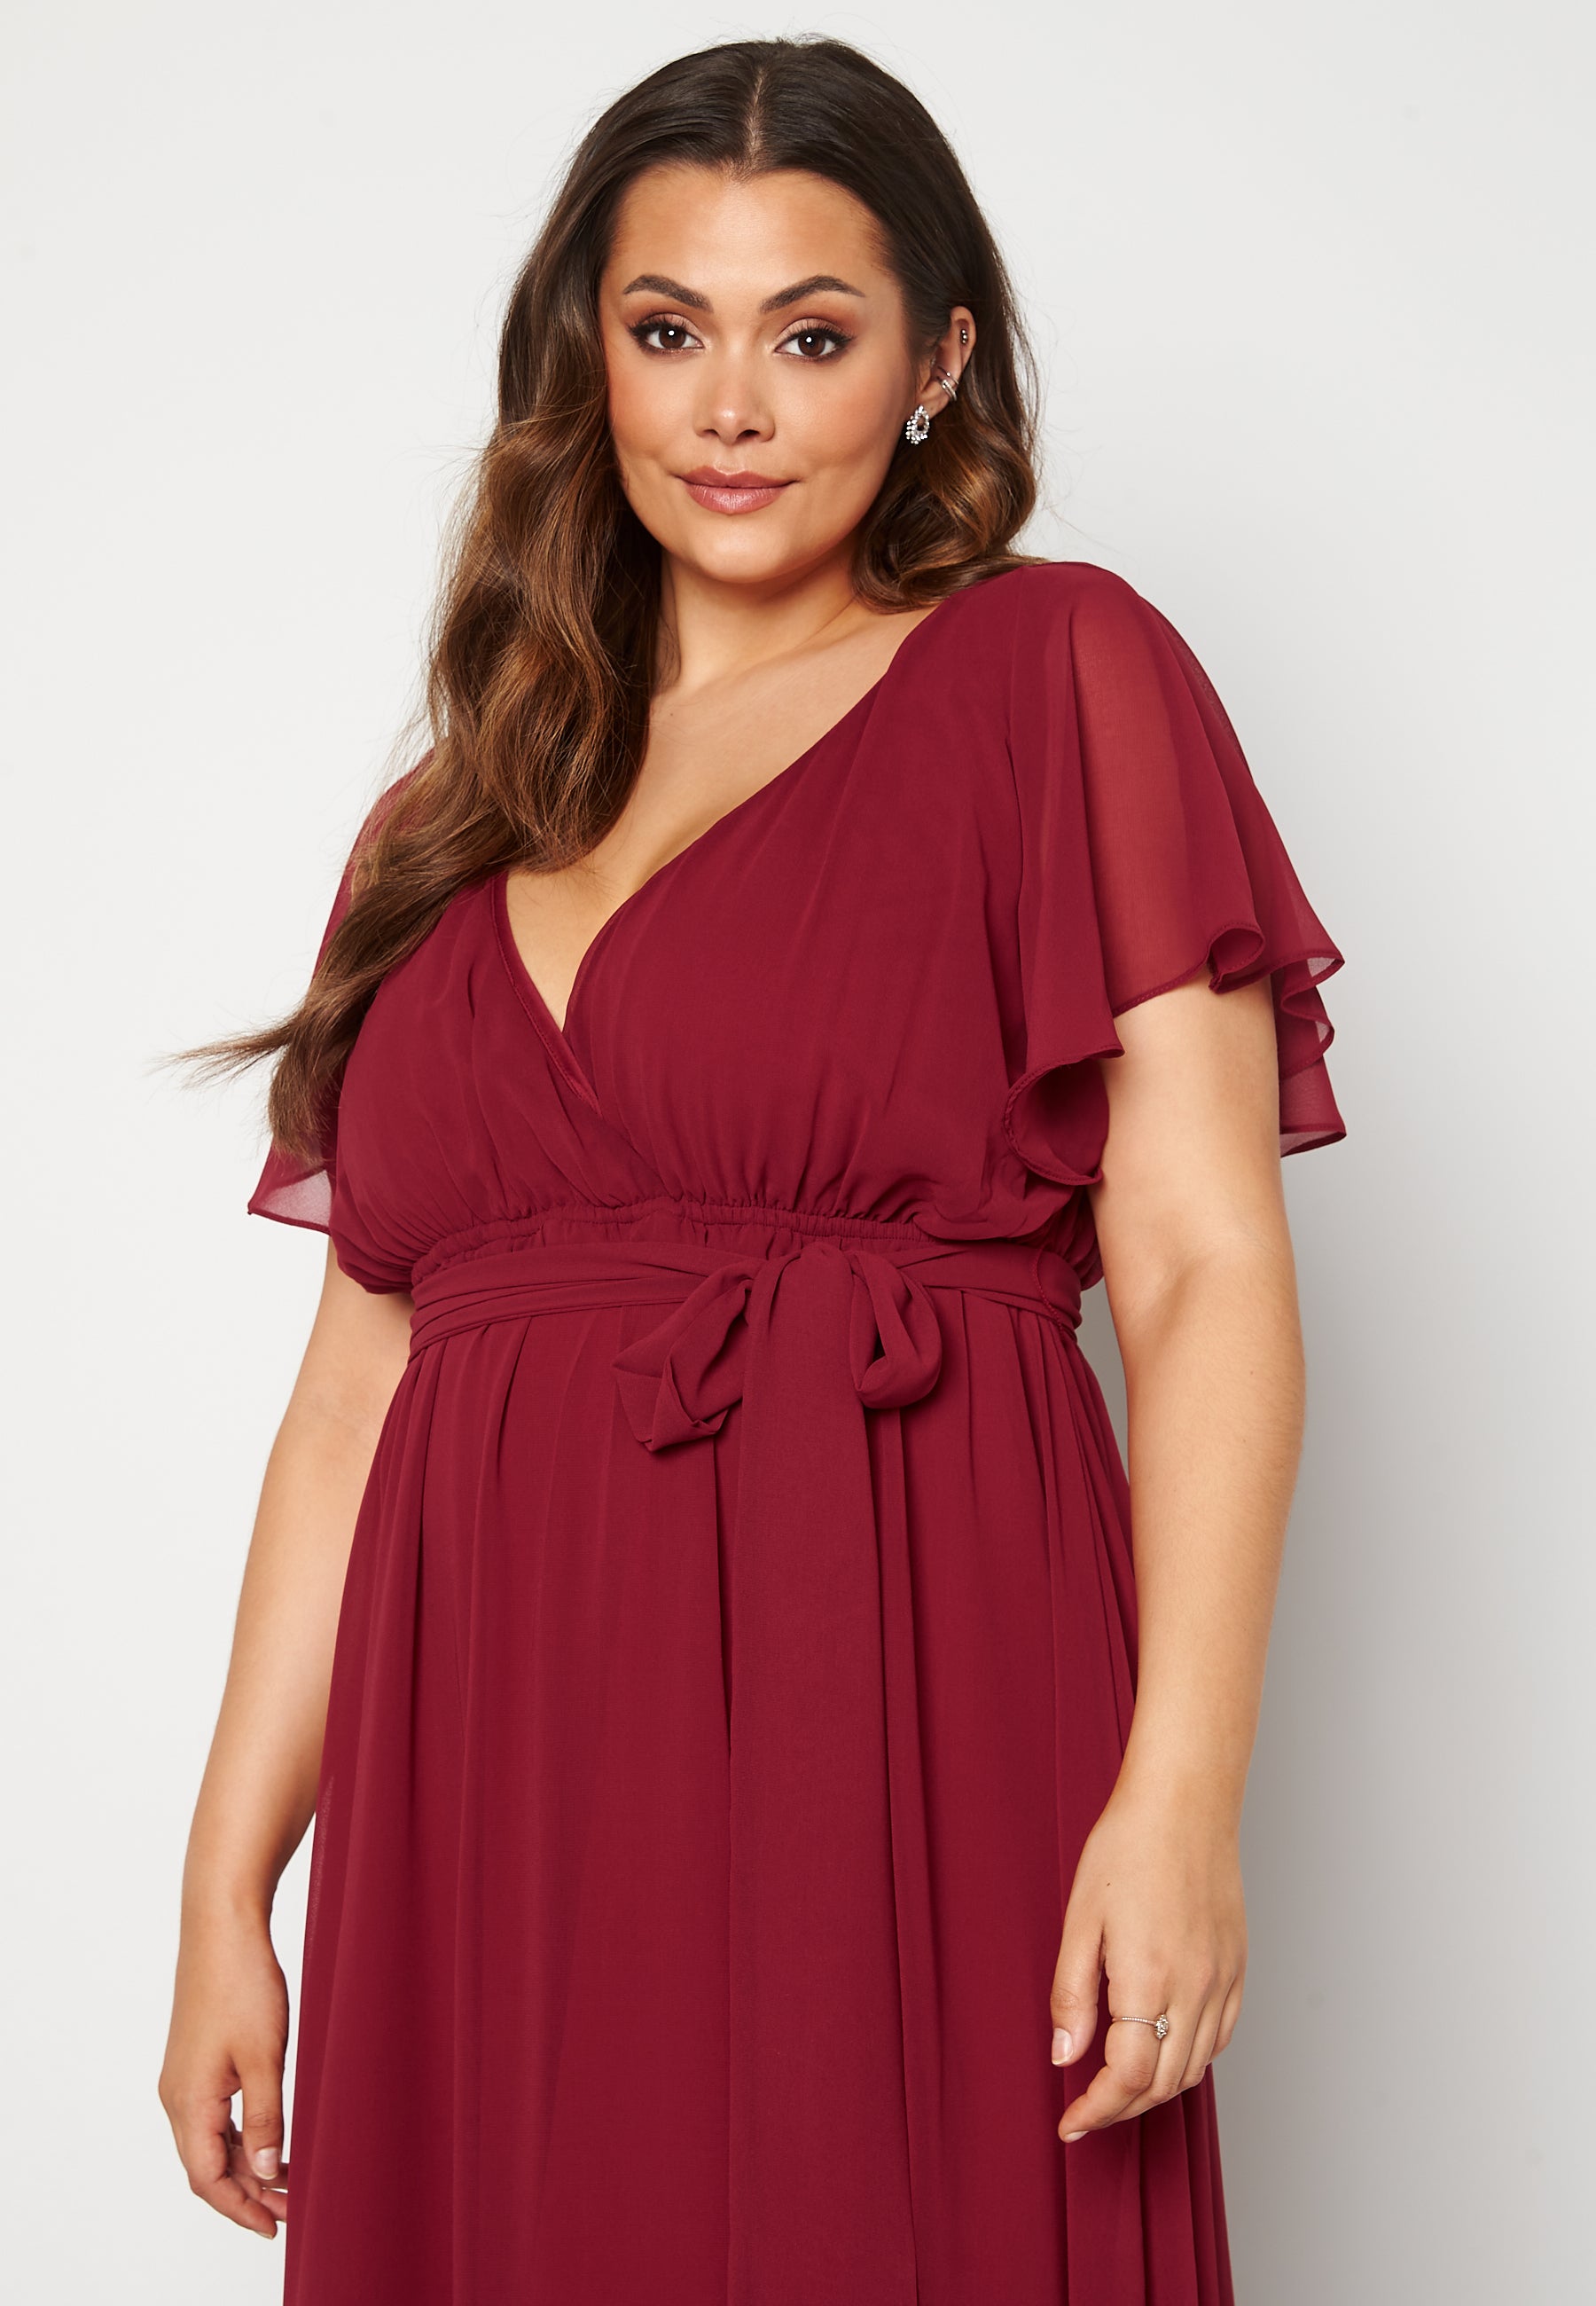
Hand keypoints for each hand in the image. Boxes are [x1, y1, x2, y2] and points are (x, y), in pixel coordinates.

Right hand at [159, 1913, 290, 2236]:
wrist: (222, 1926)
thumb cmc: (241, 1983)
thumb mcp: (265, 2056)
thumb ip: (266, 2117)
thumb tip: (265, 2170)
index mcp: (188, 2101)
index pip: (206, 2179)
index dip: (239, 2209)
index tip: (274, 2226)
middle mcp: (177, 2095)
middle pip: (206, 2166)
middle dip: (247, 2193)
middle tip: (290, 2208)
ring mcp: (184, 2077)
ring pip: (210, 2141)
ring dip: (245, 2165)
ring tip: (286, 2180)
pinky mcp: (196, 2059)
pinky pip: (213, 2115)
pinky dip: (239, 2135)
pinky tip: (268, 2137)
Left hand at [1048, 1782, 1246, 2141]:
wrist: (1184, 1803)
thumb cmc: (1126, 1848)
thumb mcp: (1080, 1918)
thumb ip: (1071, 1994)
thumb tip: (1065, 2055)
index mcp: (1149, 1979)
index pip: (1127, 2079)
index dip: (1096, 2110)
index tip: (1071, 2121)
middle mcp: (1194, 1989)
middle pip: (1163, 2085)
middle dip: (1121, 2108)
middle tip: (1086, 2109)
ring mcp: (1223, 1980)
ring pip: (1195, 2068)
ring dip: (1156, 2090)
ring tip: (1119, 2086)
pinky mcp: (1239, 1967)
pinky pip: (1221, 2037)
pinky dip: (1192, 2059)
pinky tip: (1164, 2050)